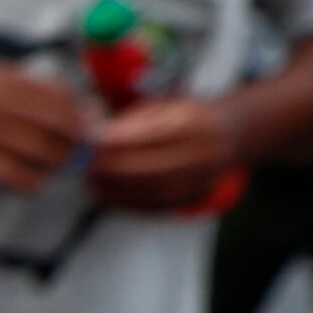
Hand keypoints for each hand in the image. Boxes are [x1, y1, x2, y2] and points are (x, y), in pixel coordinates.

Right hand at [0, 65, 98, 192]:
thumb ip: (32, 87)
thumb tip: (79, 107)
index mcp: (7, 81)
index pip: (62, 98)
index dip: (80, 117)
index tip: (86, 130)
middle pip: (57, 126)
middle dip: (75, 144)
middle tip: (78, 155)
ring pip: (41, 153)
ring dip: (57, 166)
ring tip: (57, 170)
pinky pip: (15, 176)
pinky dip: (32, 183)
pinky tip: (34, 183)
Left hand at [90, 93, 249, 211]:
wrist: (229, 135)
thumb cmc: (185, 117)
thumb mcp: (162, 107)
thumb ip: (130, 122)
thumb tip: (93, 137)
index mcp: (195, 123)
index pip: (150, 135)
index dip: (117, 141)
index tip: (90, 142)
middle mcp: (203, 153)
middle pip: (147, 166)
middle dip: (111, 167)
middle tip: (84, 165)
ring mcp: (201, 179)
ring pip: (147, 190)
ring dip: (113, 188)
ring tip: (89, 180)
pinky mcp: (193, 198)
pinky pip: (153, 205)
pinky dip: (125, 202)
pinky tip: (105, 194)